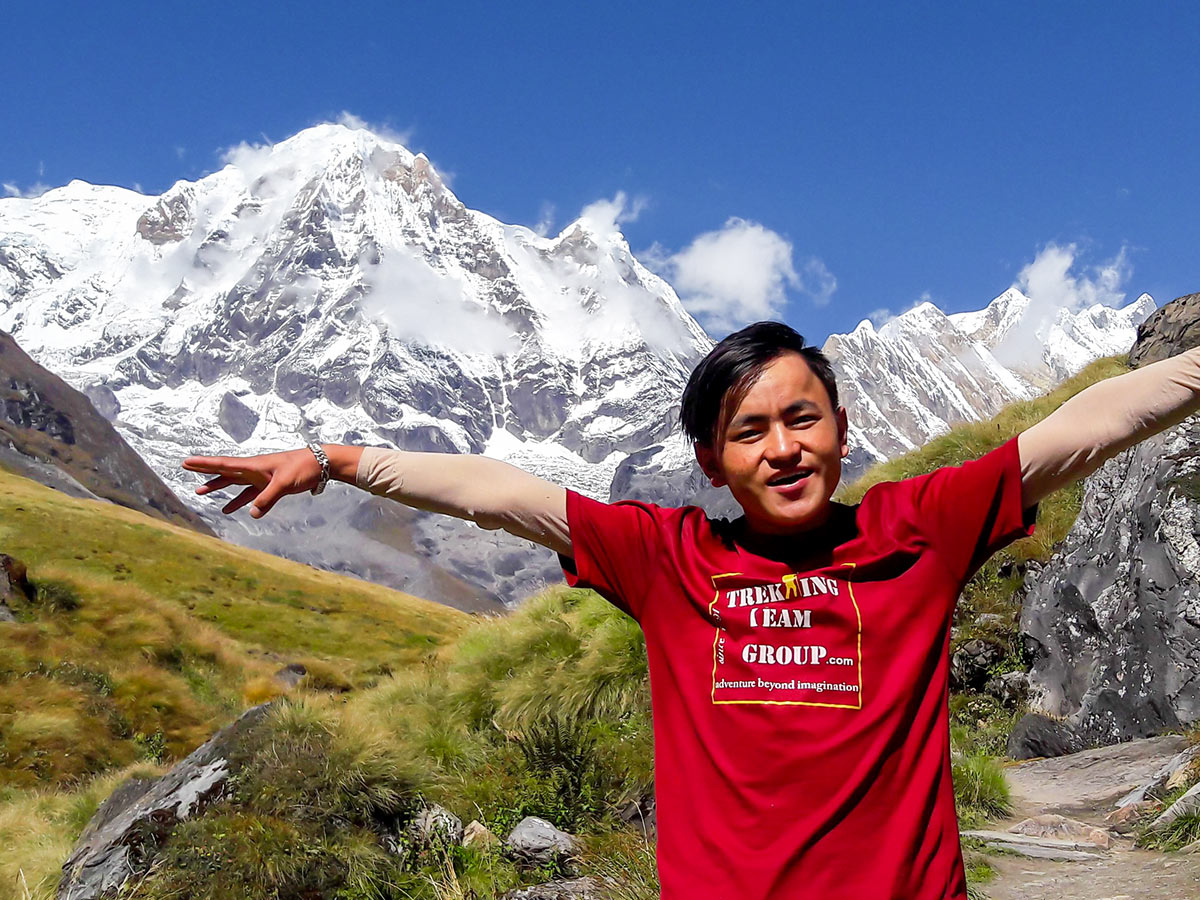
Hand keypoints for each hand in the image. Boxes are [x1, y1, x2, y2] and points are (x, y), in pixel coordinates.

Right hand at [181, 448, 321, 517]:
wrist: (320, 465)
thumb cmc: (302, 468)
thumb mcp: (285, 483)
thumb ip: (267, 498)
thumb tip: (252, 513)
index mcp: (253, 465)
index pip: (223, 464)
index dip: (204, 464)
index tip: (187, 461)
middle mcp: (253, 469)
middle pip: (224, 471)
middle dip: (205, 471)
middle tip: (186, 467)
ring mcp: (260, 477)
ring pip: (233, 482)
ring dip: (218, 487)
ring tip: (199, 492)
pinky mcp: (269, 485)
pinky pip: (248, 494)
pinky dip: (238, 501)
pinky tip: (229, 508)